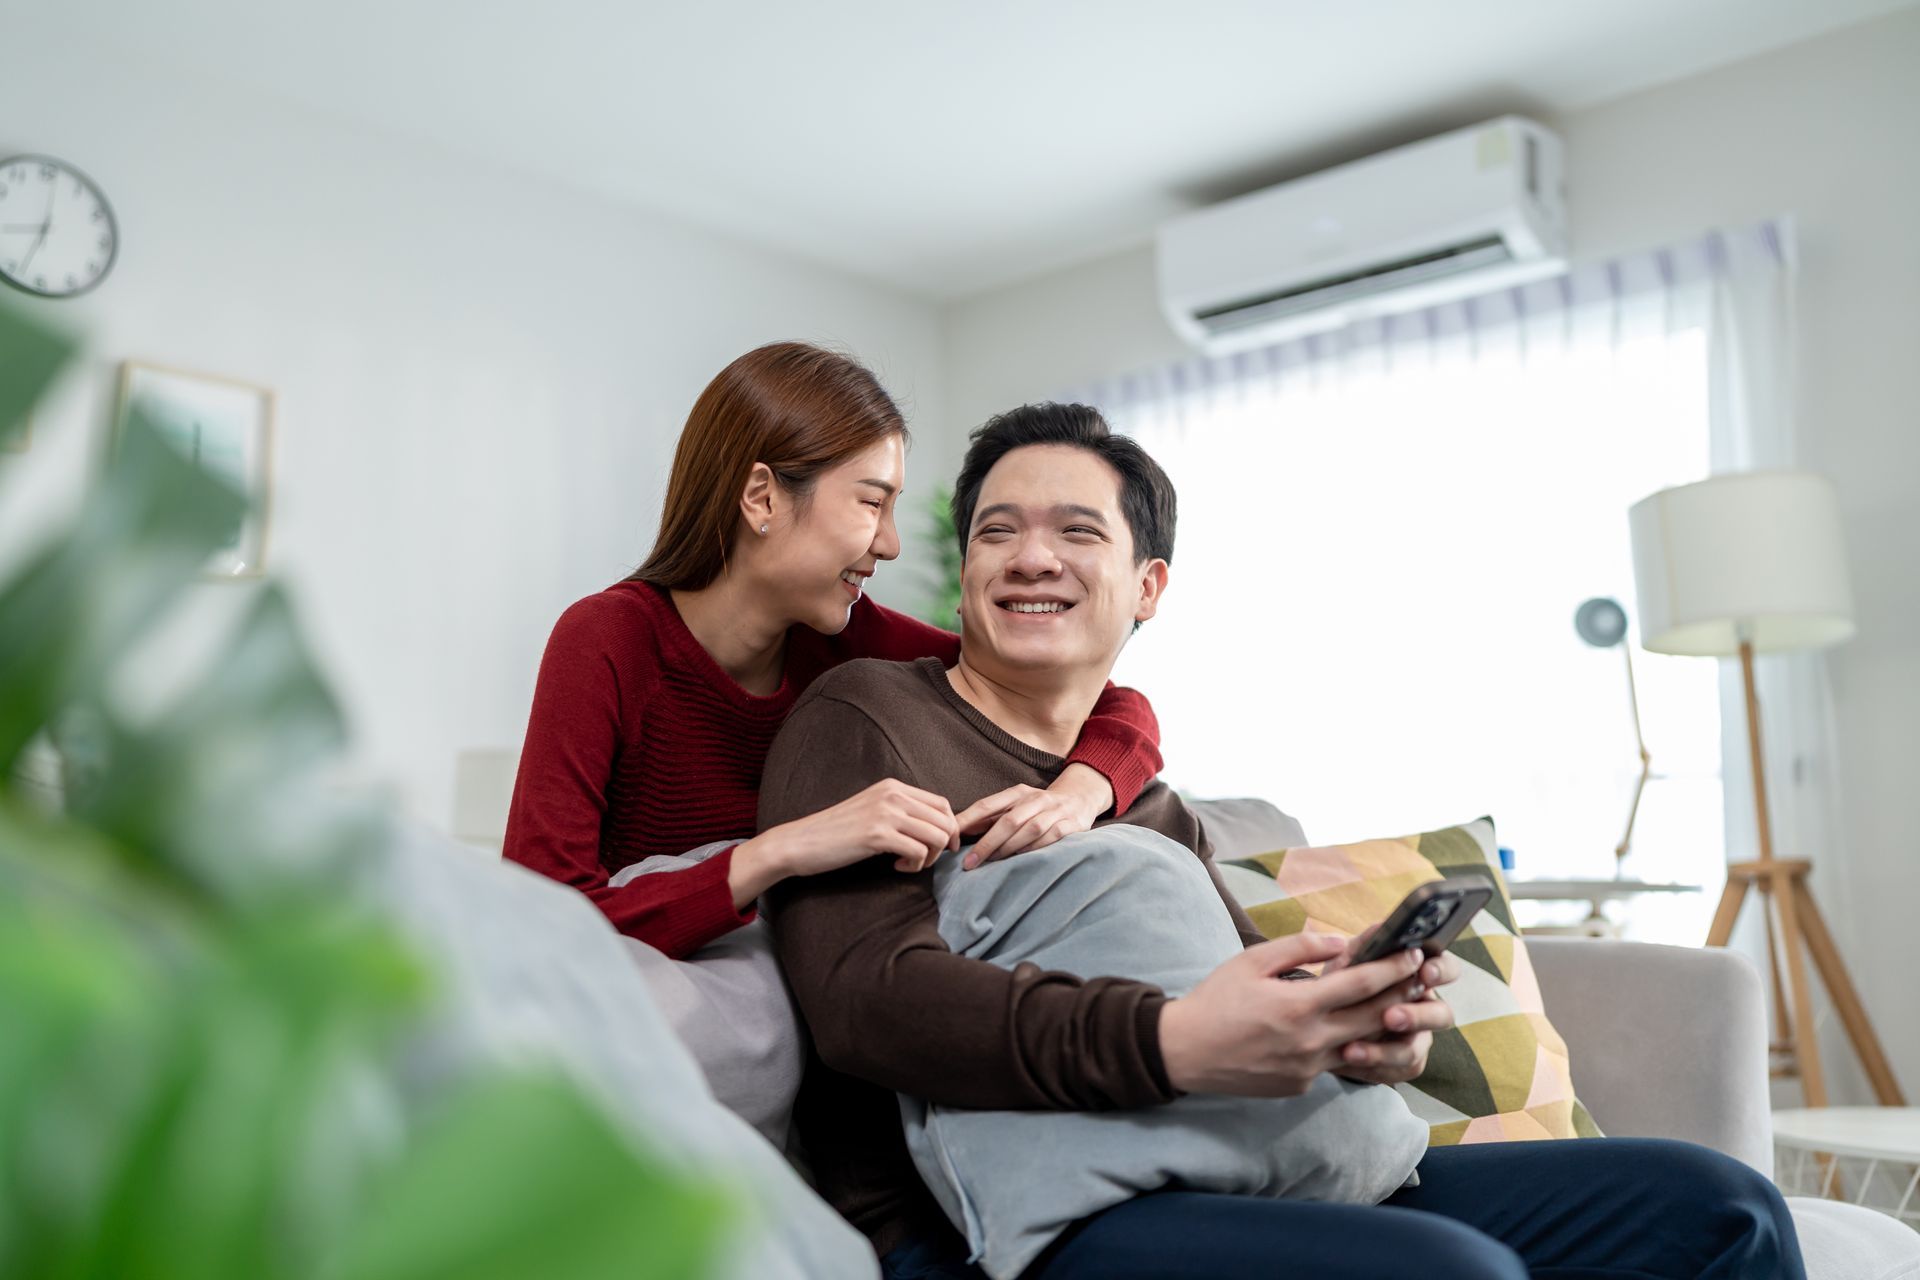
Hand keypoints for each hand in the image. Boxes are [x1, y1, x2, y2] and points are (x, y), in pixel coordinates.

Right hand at [728, 778, 958, 906]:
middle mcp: (892, 795)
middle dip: (942, 846)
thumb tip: (934, 827)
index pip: (941, 803)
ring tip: (908, 864)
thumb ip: (899, 811)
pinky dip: (914, 866)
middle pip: (944, 820)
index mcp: (893, 787)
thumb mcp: (871, 810)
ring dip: (929, 858)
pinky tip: (896, 867)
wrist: (801, 842)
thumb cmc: (836, 832)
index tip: (941, 847)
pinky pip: (918, 852)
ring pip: (936, 836)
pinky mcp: (878, 835)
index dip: (949, 828)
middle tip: (923, 860)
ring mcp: (885, 813)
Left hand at [953, 763, 1110, 868]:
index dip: (967, 820)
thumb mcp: (1014, 806)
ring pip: (1030, 829)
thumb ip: (990, 817)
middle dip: (987, 843)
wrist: (1080, 798)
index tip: (951, 838)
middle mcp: (1035, 799)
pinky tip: (1023, 859)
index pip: (987, 805)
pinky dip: (1035, 849)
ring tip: (993, 862)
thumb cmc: (1038, 807)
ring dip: (1009, 848)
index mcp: (1017, 792)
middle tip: (970, 863)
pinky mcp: (1071, 824)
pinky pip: (1051, 837)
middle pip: (1008, 820)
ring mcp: (1055, 811)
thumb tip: (957, 832)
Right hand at [1158, 935, 1428, 1096]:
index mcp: (1298, 1005)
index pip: (1360, 984)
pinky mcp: (1301, 1085)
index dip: (1392, 968)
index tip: (1413, 954)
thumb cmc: (1216, 1000)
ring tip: (1402, 1005)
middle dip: (1402, 995)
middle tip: (1422, 977)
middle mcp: (1310, 1041)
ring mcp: (1308, 1068)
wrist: (1185, 1052)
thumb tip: (1339, 943)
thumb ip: (1299, 948)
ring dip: (1385, 1026)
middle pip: (1373, 1018)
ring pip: (1361, 1046)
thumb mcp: (1252, 961)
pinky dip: (1348, 1045)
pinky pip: (1334, 1063)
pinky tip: (1355, 1031)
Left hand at [1321, 925, 1459, 1084]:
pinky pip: (1398, 1069)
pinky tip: (1348, 1059)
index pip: (1447, 968)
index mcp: (1419, 976)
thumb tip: (1382, 926)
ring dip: (1386, 1050)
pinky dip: (1372, 1065)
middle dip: (1417, 1016)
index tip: (1424, 971)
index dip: (1441, 970)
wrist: (1324, 1020)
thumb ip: (1366, 945)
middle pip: (1442, 1014)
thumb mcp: (1350, 961)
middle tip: (1390, 1017)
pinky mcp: (1406, 1064)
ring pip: (1417, 1048)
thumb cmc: (1344, 982)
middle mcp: (1425, 1006)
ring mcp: (1419, 1038)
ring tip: (1353, 1049)